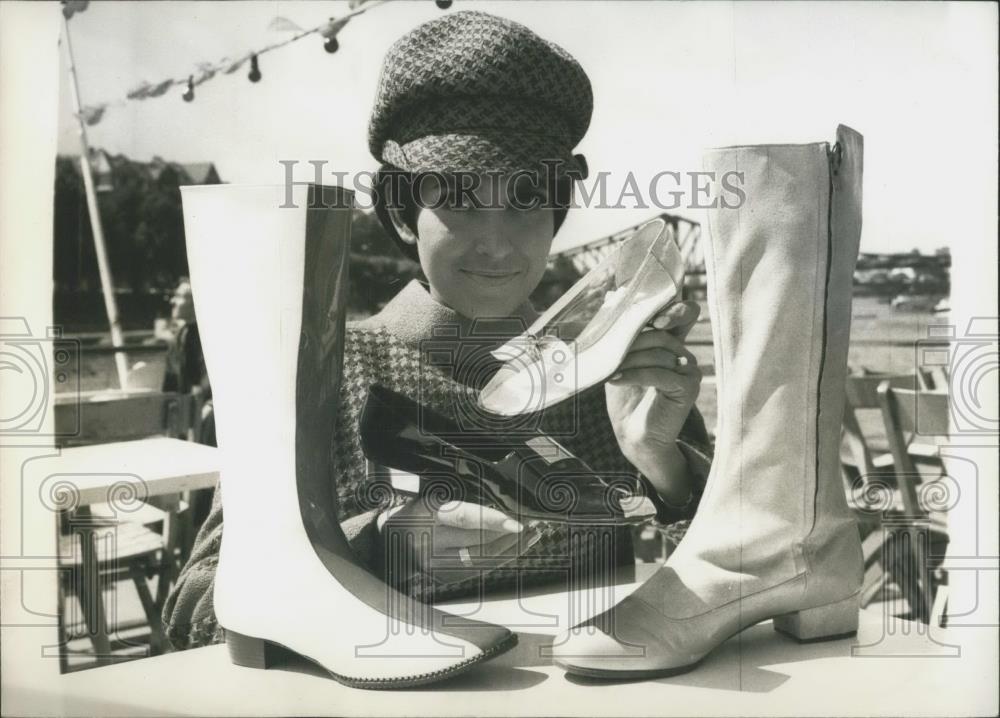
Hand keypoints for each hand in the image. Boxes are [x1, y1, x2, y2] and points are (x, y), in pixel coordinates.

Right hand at [379, 497, 534, 579]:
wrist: (392, 541)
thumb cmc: (418, 512)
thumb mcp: (433, 494)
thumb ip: (461, 495)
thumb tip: (501, 492)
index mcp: (427, 513)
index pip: (464, 518)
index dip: (493, 521)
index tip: (518, 523)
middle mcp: (431, 542)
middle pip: (478, 541)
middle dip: (511, 534)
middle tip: (534, 523)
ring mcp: (437, 564)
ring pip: (483, 559)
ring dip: (512, 548)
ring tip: (533, 534)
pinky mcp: (446, 578)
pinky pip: (480, 570)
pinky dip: (502, 559)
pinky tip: (518, 548)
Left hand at [605, 300, 702, 502]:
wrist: (633, 433)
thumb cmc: (625, 396)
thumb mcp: (620, 360)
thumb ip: (622, 334)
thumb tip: (610, 296)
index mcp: (672, 342)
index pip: (684, 313)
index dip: (673, 308)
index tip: (652, 315)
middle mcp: (684, 353)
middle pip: (661, 335)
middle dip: (632, 342)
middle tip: (609, 352)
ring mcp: (689, 370)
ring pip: (659, 353)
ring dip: (628, 360)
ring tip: (608, 370)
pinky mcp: (688, 387)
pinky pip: (659, 373)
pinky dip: (633, 375)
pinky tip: (615, 380)